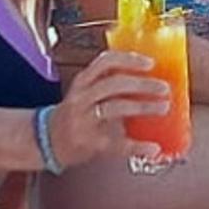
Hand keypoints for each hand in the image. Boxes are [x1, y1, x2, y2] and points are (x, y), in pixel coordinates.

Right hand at [50, 50, 171, 168]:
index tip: (150, 63)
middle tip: (164, 88)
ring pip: (115, 108)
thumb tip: (148, 78)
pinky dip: (137, 146)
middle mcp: (82, 98)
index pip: (105, 62)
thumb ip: (108, 83)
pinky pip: (116, 144)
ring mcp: (84, 121)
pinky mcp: (89, 144)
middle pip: (114, 84)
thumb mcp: (84, 92)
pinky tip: (152, 148)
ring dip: (143, 107)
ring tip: (163, 108)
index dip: (129, 60)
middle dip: (143, 85)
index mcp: (83, 82)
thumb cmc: (73, 114)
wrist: (44, 141)